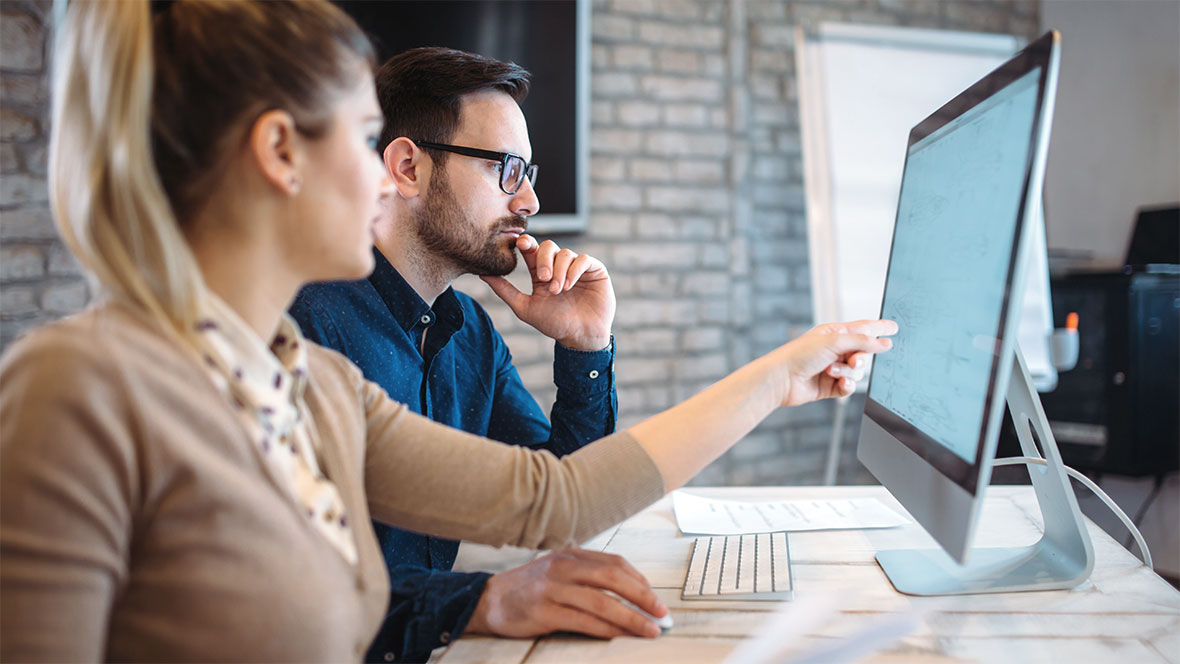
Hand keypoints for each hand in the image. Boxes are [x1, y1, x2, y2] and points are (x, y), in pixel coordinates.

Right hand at [464, 549, 667, 639]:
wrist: (490, 599)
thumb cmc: (530, 588)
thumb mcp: (559, 571)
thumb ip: (587, 577)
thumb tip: (629, 595)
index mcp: (571, 555)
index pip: (615, 562)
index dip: (640, 581)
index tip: (655, 599)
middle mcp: (563, 567)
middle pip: (613, 577)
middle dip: (642, 596)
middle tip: (661, 613)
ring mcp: (552, 588)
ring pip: (601, 601)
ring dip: (630, 617)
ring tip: (648, 629)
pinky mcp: (543, 610)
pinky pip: (582, 620)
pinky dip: (605, 629)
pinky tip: (619, 636)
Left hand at [480, 234, 614, 350]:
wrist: (580, 336)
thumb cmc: (554, 324)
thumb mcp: (524, 308)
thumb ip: (504, 290)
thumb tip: (482, 273)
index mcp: (541, 273)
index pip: (532, 250)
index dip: (526, 243)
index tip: (521, 244)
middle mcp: (559, 267)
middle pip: (548, 246)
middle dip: (544, 259)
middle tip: (543, 278)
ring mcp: (576, 267)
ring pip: (565, 253)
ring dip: (559, 270)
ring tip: (558, 290)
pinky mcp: (594, 270)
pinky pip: (583, 259)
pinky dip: (574, 270)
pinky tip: (569, 285)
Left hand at [774, 319, 897, 405]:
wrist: (782, 379)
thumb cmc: (801, 354)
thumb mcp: (834, 341)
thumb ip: (862, 341)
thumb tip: (885, 343)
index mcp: (834, 333)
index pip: (863, 328)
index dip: (879, 328)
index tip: (895, 328)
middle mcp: (834, 350)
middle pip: (863, 353)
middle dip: (860, 358)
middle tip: (853, 361)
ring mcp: (833, 368)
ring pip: (857, 372)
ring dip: (847, 373)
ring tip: (831, 372)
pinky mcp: (830, 386)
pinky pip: (850, 387)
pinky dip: (847, 386)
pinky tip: (839, 384)